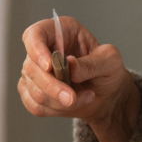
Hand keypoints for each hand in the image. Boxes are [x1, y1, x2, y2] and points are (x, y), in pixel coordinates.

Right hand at [18, 15, 139, 141]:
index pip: (34, 34)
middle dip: (53, 87)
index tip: (49, 66)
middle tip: (72, 98)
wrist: (107, 94)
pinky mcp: (33, 92)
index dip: (36, 49)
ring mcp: (35, 71)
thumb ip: (92, 62)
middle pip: (31, 67)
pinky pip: (34, 105)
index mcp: (60, 31)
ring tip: (85, 97)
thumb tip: (69, 64)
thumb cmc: (108, 71)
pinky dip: (55, 109)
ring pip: (34, 90)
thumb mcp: (110, 61)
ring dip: (60, 101)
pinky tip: (72, 104)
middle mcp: (43, 49)